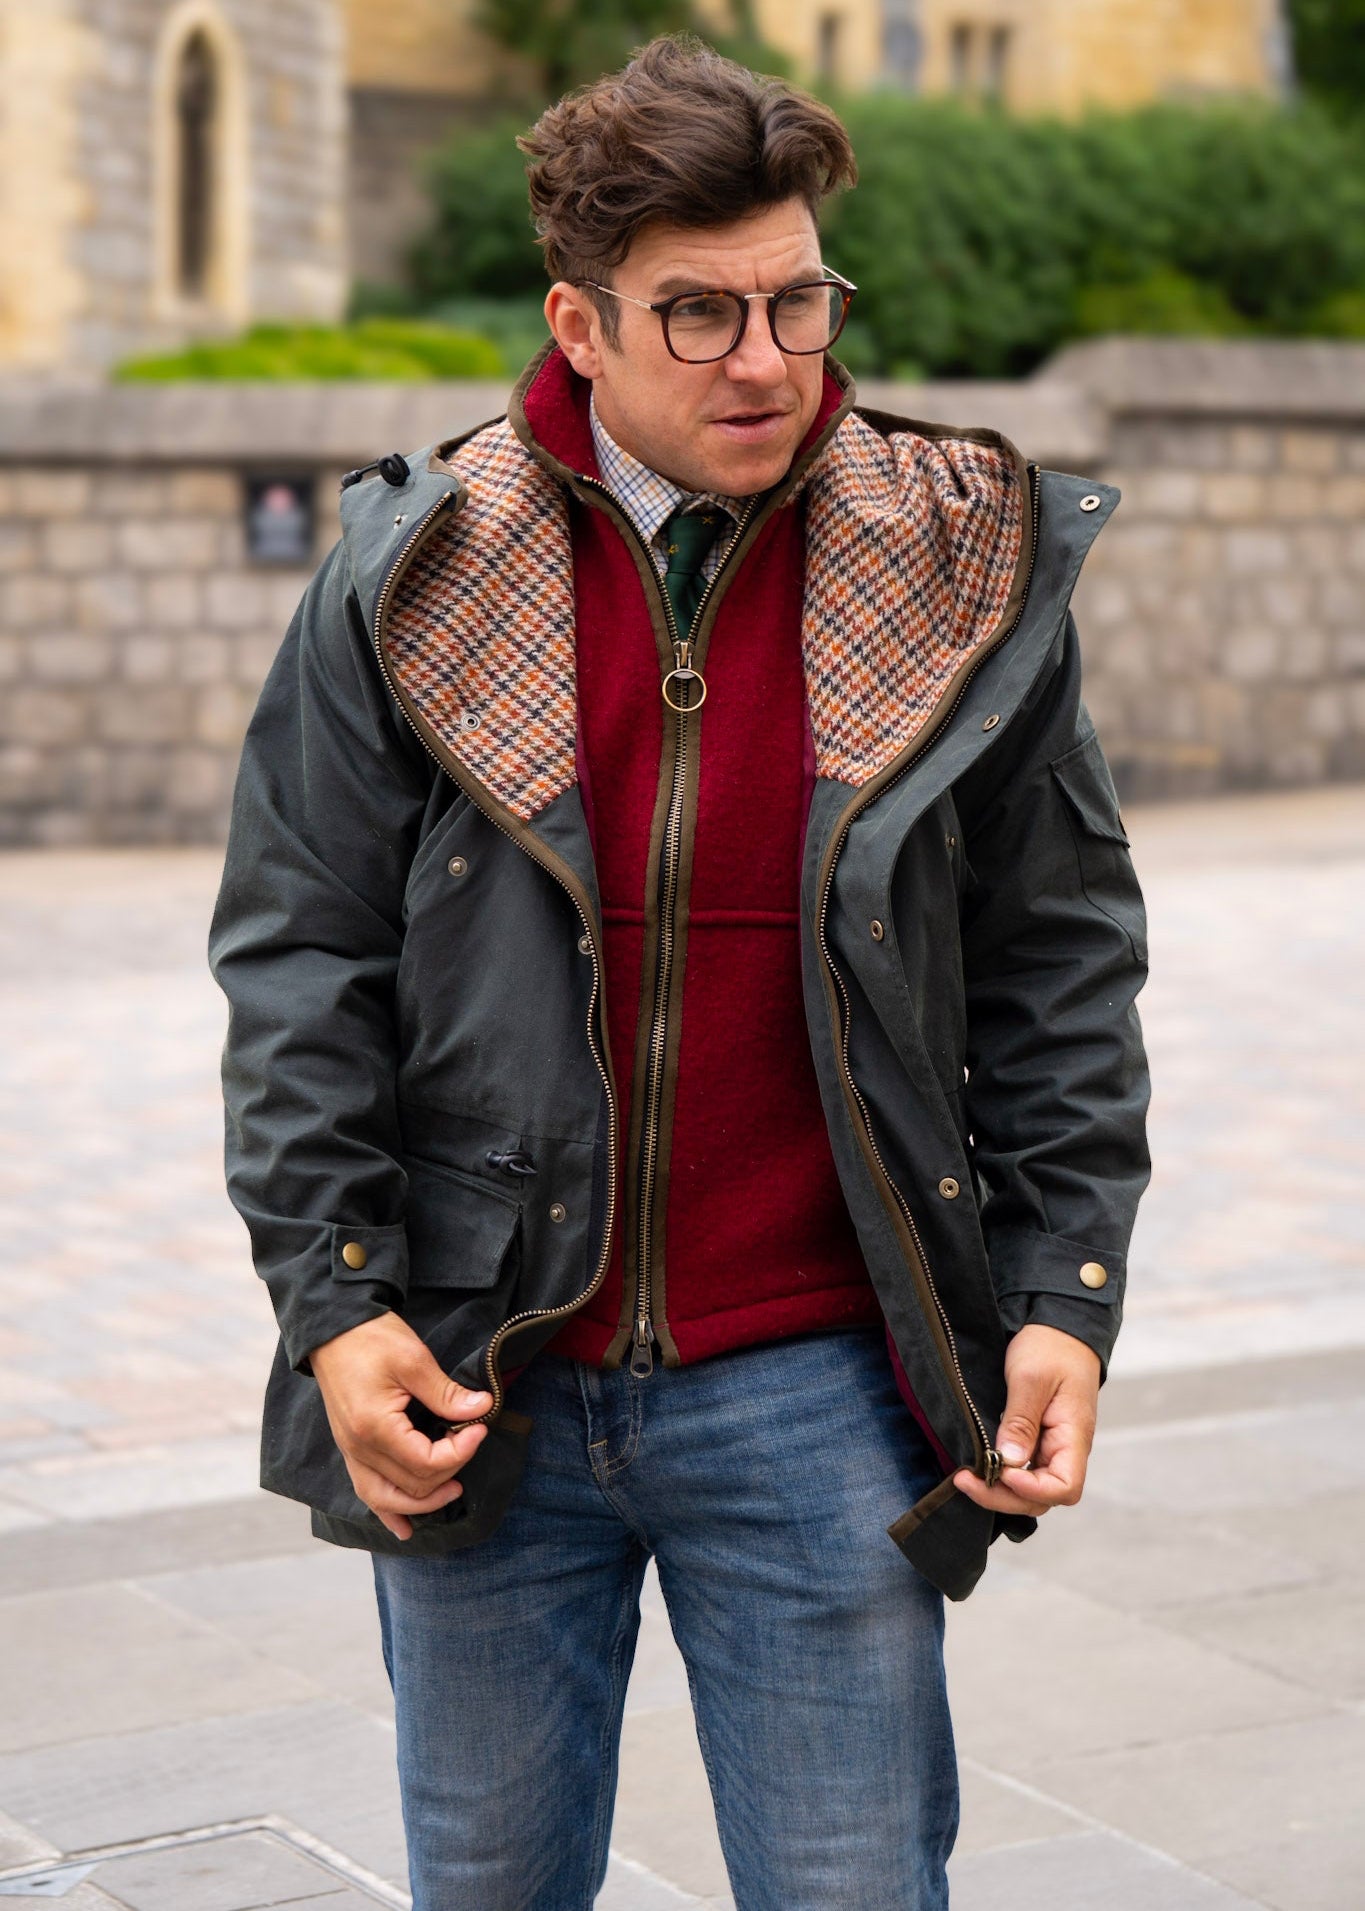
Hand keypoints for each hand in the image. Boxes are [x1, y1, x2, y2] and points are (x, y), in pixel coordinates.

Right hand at [308, 1311, 491, 1539]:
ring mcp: (352, 1452)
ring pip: (387, 1500)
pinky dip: (388, 1511)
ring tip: (453, 1490)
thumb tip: (482, 1409)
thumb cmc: (371, 1339)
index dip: (460, 1451)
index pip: (425, 1463)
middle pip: (412, 1485)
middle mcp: (359, 1449)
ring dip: (423, 1502)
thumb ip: (447, 1394)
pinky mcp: (351, 1449)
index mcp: (375, 1428)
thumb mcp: (414, 1360)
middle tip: (471, 1442)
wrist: (333, 1329)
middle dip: (450, 1470)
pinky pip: (368, 1493)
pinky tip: (405, 1528)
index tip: (479, 1427)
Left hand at [953, 1323, 1100, 1518]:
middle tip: (966, 1480)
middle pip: (1044, 1496)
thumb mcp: (1031, 1379)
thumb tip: (1010, 1463)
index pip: (1065, 1487)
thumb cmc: (1051, 1347)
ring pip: (1031, 1488)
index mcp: (1074, 1436)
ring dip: (1000, 1490)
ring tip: (966, 1478)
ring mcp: (1053, 1447)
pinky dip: (1002, 1475)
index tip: (1002, 1474)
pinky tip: (980, 1469)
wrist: (1059, 1327)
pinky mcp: (1038, 1440)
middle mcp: (1066, 1449)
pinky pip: (1024, 1470)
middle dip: (1005, 1497)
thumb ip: (1021, 1422)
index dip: (1032, 1490)